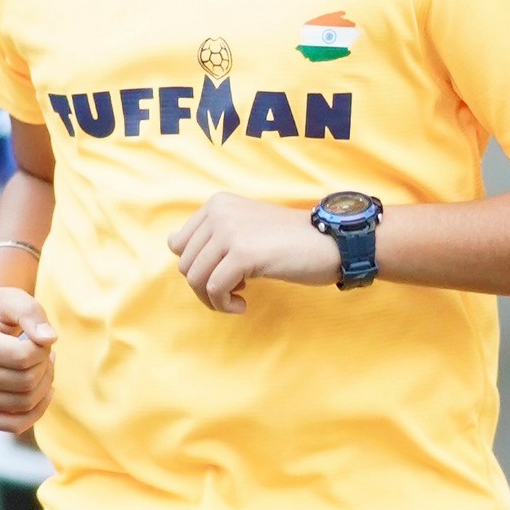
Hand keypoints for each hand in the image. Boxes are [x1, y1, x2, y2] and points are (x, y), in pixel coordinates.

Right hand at [0, 285, 55, 434]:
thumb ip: (32, 313)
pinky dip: (37, 410)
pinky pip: (15, 425)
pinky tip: (43, 389)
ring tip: (40, 365)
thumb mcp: (14, 299)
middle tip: (43, 351)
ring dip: (44, 384)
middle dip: (45, 366)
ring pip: (26, 404)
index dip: (43, 348)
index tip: (40, 336)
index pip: (23, 358)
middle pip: (26, 382)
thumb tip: (49, 339)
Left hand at [168, 195, 337, 313]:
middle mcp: (219, 212)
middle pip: (185, 264)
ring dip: (213, 299)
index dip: (197, 267)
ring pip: (195, 279)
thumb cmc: (291, 243)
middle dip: (204, 287)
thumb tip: (187, 268)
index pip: (178, 244)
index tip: (222, 275)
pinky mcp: (242, 253)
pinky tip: (243, 305)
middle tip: (233, 291)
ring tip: (237, 299)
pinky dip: (224, 305)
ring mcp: (229, 231)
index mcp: (217, 204)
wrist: (331, 242)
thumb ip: (216, 239)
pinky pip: (214, 289)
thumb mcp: (246, 229)